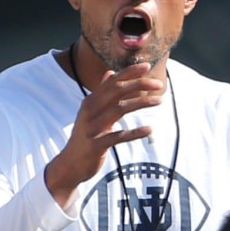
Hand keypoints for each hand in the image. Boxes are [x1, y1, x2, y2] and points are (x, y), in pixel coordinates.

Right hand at [45, 62, 162, 205]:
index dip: (129, 72)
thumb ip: (101, 93)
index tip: (147, 66)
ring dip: (141, 103)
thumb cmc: (85, 136)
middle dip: (139, 84)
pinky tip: (150, 129)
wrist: (69, 164)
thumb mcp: (91, 112)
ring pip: (119, 109)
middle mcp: (90, 110)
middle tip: (159, 84)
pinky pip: (118, 136)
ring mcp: (92, 128)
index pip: (112, 81)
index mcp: (90, 101)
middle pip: (117, 91)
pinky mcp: (96, 145)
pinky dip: (135, 132)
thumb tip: (110, 73)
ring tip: (160, 100)